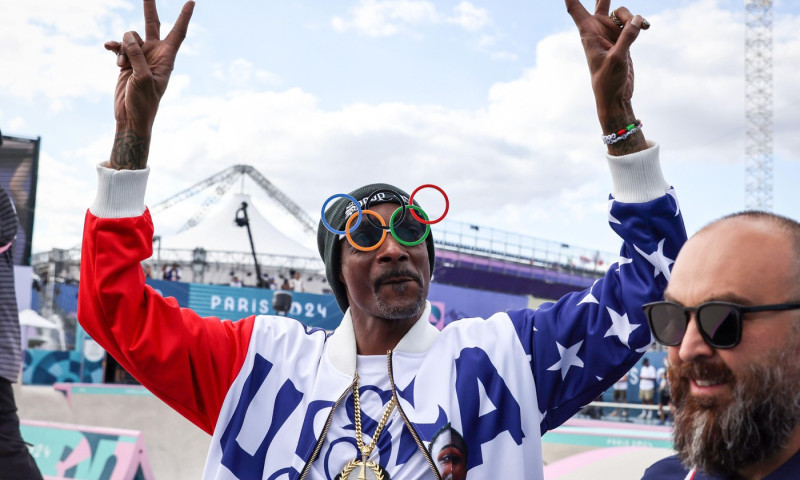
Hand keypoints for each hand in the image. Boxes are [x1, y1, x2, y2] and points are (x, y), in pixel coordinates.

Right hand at [104, 0, 194, 168]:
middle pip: (153, 26)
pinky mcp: (127, 62)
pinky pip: (119, 47)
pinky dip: (114, 48)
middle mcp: (155, 55)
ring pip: (129, 38)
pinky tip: (108, 48)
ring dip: (123, 48)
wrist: (131, 117)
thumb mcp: (142, 78)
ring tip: (123, 67)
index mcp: (166, 59)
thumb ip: (137, 55)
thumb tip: (128, 36)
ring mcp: (140, 58)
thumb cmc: (144, 102)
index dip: (184, 17)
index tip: (191, 2)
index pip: (178, 33)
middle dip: (150, 8)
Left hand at [565, 0, 648, 153]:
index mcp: (588, 33)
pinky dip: (640, 23)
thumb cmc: (608, 80)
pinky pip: (632, 23)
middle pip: (600, 2)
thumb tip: (638, 19)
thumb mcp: (617, 58)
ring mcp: (611, 34)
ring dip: (631, 16)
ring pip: (621, 12)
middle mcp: (598, 30)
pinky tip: (647, 27)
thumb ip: (627, 37)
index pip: (575, 9)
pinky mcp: (623, 39)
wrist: (615, 96)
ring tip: (641, 28)